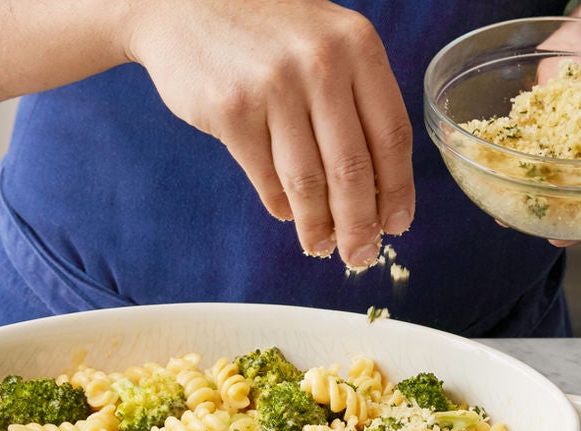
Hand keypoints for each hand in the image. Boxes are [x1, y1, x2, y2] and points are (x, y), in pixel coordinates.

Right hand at [124, 0, 414, 267]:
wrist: (183, 1)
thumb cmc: (265, 31)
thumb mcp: (325, 41)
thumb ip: (354, 98)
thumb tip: (375, 188)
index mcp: (357, 46)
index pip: (392, 135)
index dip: (397, 190)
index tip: (397, 224)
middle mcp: (321, 64)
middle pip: (352, 169)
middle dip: (360, 225)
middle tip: (360, 255)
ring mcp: (273, 88)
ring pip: (308, 182)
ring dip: (319, 226)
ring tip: (322, 246)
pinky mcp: (231, 111)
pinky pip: (266, 178)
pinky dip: (281, 205)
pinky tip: (288, 213)